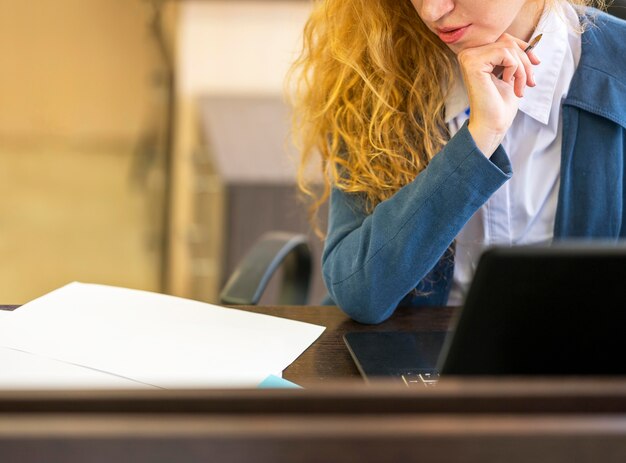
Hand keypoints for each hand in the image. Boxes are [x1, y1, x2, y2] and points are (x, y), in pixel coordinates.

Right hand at [457, 33, 540, 155]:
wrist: (493, 123)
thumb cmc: (500, 104)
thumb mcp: (510, 73)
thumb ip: (514, 56)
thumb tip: (532, 41)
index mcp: (475, 56)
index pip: (503, 38)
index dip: (524, 47)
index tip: (537, 62)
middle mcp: (468, 54)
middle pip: (507, 41)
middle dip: (525, 59)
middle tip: (531, 81)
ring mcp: (469, 57)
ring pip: (508, 48)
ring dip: (522, 68)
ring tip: (521, 87)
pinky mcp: (473, 63)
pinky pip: (505, 54)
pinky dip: (515, 70)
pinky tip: (508, 84)